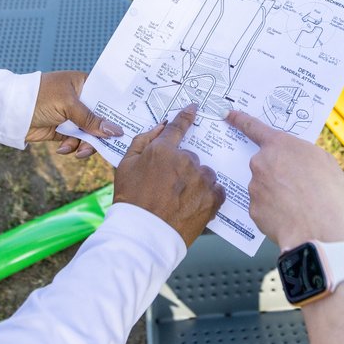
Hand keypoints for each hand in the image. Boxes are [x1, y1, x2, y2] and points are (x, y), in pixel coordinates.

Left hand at [26, 72, 122, 158]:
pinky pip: (76, 142)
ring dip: (85, 144)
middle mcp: (81, 101)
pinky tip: (61, 148)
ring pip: (90, 134)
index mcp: (84, 84)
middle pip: (101, 120)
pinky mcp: (63, 132)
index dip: (118, 111)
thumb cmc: (40, 96)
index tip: (129, 125)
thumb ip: (90, 119)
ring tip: (77, 151)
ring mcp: (72, 117)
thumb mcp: (68, 105)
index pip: (107, 97)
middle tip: (105, 146)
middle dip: (101, 134)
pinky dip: (71, 147)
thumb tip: (115, 130)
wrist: (11, 111)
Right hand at [113, 105, 223, 244]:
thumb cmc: (131, 200)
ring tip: (180, 199)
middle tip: (168, 186)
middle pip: (190, 156)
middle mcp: (186, 161)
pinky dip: (208, 195)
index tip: (193, 109)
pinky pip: (216, 190)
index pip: (178, 127)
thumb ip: (142, 141)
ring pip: (204, 173)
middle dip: (182, 167)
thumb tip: (159, 127)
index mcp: (164, 150)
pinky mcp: (213, 199)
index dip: (186, 117)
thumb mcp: (126, 165)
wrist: (144, 234)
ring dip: (196, 181)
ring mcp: (202, 180)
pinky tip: (193, 204)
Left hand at [226, 110, 343, 249]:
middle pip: (265, 164)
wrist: (321, 231)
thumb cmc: (329, 194)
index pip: (254, 128)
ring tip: (299, 205)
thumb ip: (304, 154)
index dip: (240, 120)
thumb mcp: (325, 162)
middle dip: (277, 173)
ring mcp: (254, 187)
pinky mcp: (253, 210)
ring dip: (276, 194)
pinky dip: (274, 212)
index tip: (227, 114)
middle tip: (299, 186)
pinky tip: (290, 217)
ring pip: (263, 187)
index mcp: (280, 146)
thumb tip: (297, 160)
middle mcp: (261, 163)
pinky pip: (263, 207)